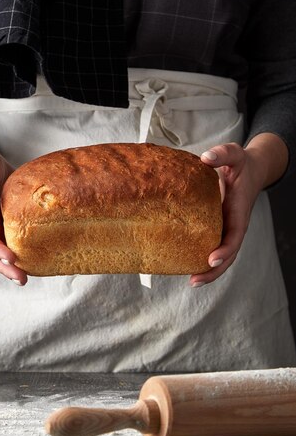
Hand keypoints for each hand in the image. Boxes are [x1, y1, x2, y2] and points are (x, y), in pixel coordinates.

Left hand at [189, 133, 288, 286]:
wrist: (250, 169)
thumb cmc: (240, 164)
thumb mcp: (234, 154)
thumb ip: (222, 154)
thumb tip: (206, 157)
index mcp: (238, 211)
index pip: (234, 236)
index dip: (225, 250)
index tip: (212, 259)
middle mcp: (233, 224)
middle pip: (229, 255)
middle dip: (214, 271)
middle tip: (194, 281)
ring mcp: (226, 228)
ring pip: (222, 256)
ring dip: (208, 271)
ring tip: (191, 281)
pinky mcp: (217, 228)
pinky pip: (212, 246)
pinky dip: (202, 258)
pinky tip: (185, 265)